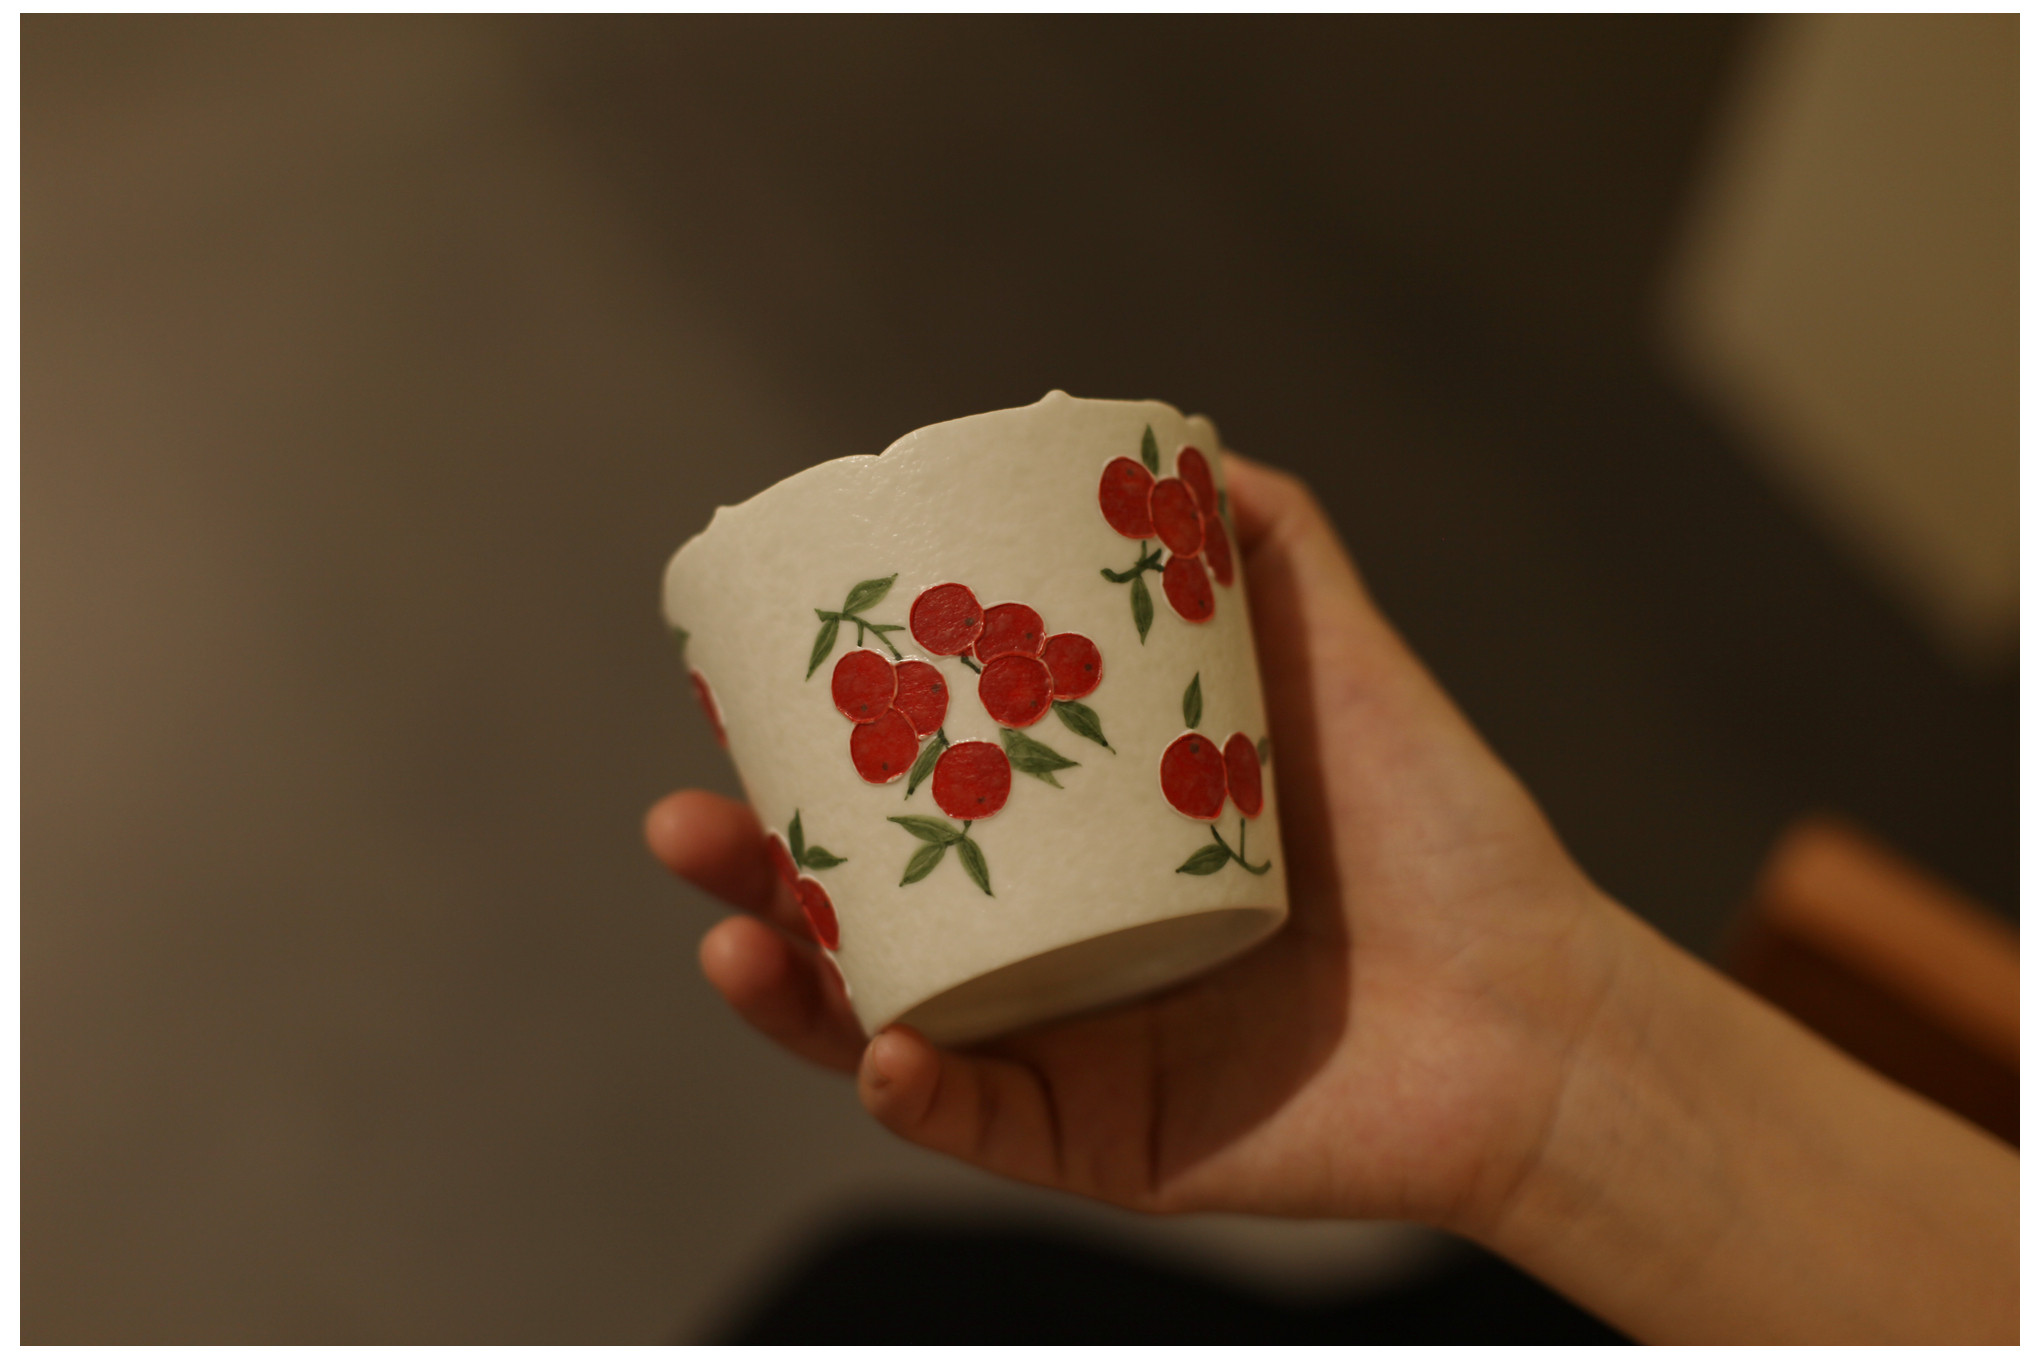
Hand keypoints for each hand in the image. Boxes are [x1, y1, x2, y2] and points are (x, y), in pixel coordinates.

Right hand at [645, 454, 1625, 1233]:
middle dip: (749, 875)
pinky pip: (983, 1131)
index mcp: (1068, 848)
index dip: (802, 759)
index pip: (898, 803)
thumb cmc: (1437, 834)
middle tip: (685, 817)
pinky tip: (881, 1049)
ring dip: (782, 993)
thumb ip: (1262, 553)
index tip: (731, 695)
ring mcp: (1063, 1056)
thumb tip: (1173, 441)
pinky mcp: (1105, 1146)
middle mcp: (1044, 950)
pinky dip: (918, 1098)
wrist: (1543, 1004)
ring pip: (878, 1031)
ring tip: (725, 936)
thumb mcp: (1332, 665)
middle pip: (855, 917)